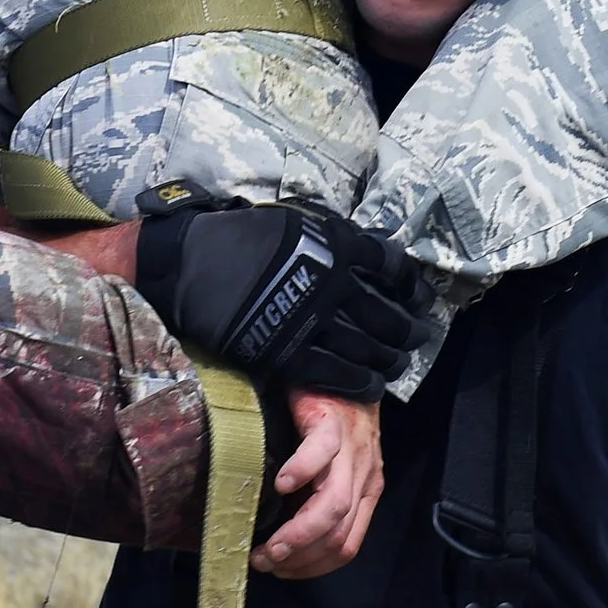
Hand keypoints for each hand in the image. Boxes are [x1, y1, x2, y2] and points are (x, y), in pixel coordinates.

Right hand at [132, 186, 428, 400]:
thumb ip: (334, 236)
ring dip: (390, 362)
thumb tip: (369, 247)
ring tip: (395, 366)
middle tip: (416, 338)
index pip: (393, 267)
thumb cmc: (239, 236)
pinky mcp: (289, 353)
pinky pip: (338, 375)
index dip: (412, 287)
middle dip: (409, 332)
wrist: (189, 265)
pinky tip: (370, 385)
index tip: (418, 297)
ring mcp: (312, 321)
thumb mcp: (296, 221)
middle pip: (389, 316)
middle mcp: (333, 283)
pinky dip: (361, 383)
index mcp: (338, 244)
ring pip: (370, 350)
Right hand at [252, 390, 382, 578]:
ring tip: (268, 543)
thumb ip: (318, 498)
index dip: (312, 567)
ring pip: (333, 506)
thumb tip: (282, 536)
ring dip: (298, 533)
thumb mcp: (334, 468)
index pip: (347, 547)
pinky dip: (300, 474)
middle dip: (299, 557)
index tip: (281, 570)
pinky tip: (279, 486)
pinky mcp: (331, 423)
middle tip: (265, 561)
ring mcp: (351, 451)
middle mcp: (364, 477)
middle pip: (339, 535)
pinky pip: (320, 454)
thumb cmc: (331, 422)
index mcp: (366, 493)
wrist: (341, 368)